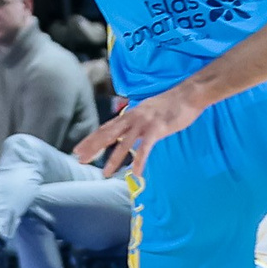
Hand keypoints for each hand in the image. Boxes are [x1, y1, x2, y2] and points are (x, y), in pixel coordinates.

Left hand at [76, 84, 205, 174]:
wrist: (189, 94)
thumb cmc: (170, 104)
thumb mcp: (147, 111)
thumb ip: (135, 121)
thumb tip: (126, 133)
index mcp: (130, 114)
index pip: (105, 127)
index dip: (91, 139)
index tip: (78, 149)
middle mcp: (133, 117)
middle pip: (108, 134)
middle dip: (93, 147)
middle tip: (79, 159)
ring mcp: (144, 123)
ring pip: (124, 143)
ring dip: (114, 160)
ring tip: (105, 173)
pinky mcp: (158, 129)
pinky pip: (145, 147)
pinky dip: (139, 160)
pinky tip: (136, 173)